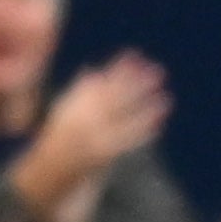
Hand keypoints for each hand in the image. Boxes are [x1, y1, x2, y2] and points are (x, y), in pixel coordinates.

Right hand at [39, 54, 171, 176]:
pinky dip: (143, 130)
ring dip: (147, 106)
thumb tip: (93, 70)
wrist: (52, 167)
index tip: (137, 54)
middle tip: (158, 69)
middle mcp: (86, 116)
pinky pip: (127, 140)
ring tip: (167, 97)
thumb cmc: (61, 137)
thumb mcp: (66, 110)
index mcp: (78, 103)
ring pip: (125, 117)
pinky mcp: (104, 153)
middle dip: (137, 82)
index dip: (121, 68)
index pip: (104, 81)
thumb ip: (81, 91)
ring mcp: (95, 134)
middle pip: (117, 95)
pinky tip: (159, 123)